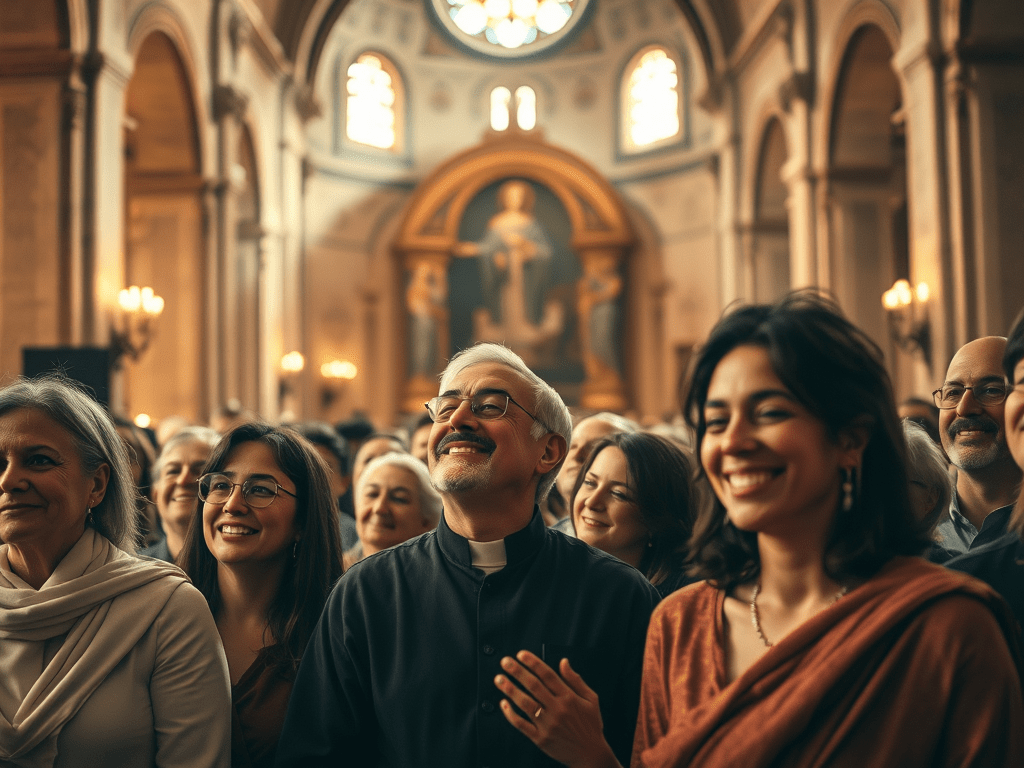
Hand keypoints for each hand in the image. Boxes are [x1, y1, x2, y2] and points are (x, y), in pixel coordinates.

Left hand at [494, 651, 621, 767]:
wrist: (590, 755)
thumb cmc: (590, 726)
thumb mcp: (591, 699)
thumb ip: (576, 680)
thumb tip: (564, 662)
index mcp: (569, 697)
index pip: (548, 675)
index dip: (533, 663)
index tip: (521, 654)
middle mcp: (557, 709)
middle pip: (533, 686)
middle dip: (517, 672)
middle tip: (505, 662)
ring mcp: (547, 724)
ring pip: (525, 703)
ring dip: (510, 690)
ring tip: (499, 679)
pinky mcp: (540, 739)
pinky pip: (522, 725)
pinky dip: (511, 714)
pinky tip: (503, 704)